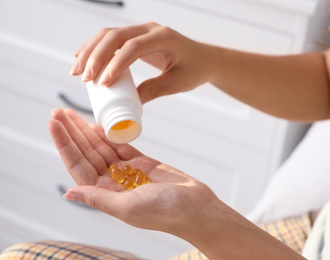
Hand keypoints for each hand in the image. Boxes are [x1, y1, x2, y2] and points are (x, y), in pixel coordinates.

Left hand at [48, 108, 217, 232]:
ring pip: (100, 147)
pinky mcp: (142, 163)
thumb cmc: (165, 212)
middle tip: (57, 112)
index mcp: (106, 194)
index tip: (54, 124)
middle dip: (71, 133)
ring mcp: (127, 172)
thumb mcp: (128, 208)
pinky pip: (119, 146)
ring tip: (70, 114)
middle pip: (86, 153)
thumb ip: (99, 199)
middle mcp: (112, 183)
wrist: (196, 207)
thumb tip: (68, 193)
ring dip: (85, 131)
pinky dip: (107, 135)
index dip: (65, 145)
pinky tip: (95, 125)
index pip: (78, 166)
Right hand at [70, 22, 216, 103]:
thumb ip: (154, 90)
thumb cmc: (194, 70)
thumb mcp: (177, 83)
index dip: (116, 64)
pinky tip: (81, 60)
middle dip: (96, 56)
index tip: (104, 83)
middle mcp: (150, 29)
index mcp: (164, 37)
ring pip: (108, 34)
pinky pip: (110, 39)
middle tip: (84, 78)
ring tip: (76, 72)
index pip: (134, 46)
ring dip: (90, 51)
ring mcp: (141, 30)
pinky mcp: (134, 36)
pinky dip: (94, 48)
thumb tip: (129, 105)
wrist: (202, 59)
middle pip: (115, 36)